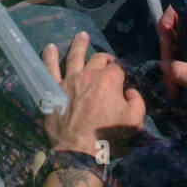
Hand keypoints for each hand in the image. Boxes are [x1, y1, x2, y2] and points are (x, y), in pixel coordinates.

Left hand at [42, 31, 145, 156]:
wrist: (79, 151)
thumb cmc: (109, 138)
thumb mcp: (135, 122)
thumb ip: (137, 102)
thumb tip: (129, 91)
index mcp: (109, 81)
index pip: (117, 69)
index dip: (121, 72)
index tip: (121, 76)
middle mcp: (88, 75)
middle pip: (97, 59)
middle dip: (104, 57)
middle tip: (106, 60)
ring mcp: (69, 80)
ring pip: (74, 56)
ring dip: (79, 45)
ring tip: (82, 35)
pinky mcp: (53, 90)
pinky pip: (49, 69)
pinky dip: (49, 57)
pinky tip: (50, 48)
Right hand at [157, 5, 186, 100]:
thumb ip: (181, 72)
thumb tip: (164, 66)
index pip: (175, 12)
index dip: (163, 28)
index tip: (166, 50)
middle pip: (173, 32)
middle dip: (168, 54)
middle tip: (169, 78)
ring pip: (179, 42)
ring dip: (174, 61)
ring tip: (175, 84)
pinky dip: (183, 63)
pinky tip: (183, 80)